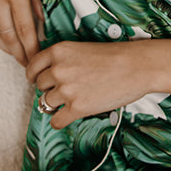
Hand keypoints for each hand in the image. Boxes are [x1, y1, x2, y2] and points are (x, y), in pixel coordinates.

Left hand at [25, 40, 154, 126]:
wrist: (138, 66)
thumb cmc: (116, 57)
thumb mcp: (83, 49)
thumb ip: (64, 60)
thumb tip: (50, 77)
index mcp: (59, 51)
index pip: (33, 66)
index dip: (34, 75)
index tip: (37, 80)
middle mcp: (59, 69)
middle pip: (40, 86)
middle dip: (49, 89)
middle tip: (62, 90)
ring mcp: (66, 90)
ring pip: (46, 103)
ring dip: (55, 104)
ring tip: (69, 102)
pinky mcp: (77, 108)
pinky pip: (56, 121)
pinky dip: (59, 121)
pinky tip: (66, 117)